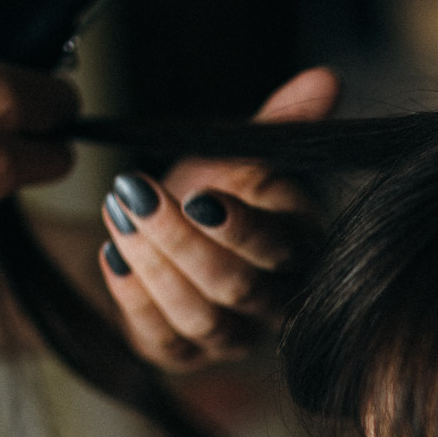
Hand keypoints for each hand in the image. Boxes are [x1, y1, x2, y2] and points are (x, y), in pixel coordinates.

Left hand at [98, 68, 339, 371]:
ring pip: (198, 319)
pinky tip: (110, 254)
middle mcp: (271, 304)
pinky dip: (132, 299)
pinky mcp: (183, 357)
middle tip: (135, 193)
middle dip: (181, 241)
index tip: (198, 196)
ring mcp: (230, 337)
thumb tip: (327, 79)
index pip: (277, 249)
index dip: (240, 229)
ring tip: (116, 214)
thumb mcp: (243, 156)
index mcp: (297, 251)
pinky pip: (160, 341)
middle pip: (235, 288)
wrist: (163, 238)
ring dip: (152, 265)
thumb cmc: (213, 194)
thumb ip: (281, 125)